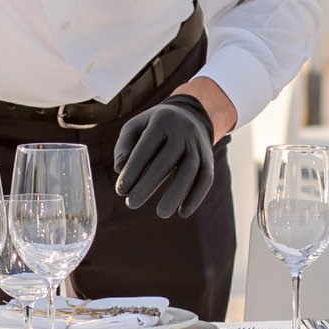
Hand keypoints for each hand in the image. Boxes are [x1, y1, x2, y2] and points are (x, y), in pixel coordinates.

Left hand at [113, 95, 215, 218]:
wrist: (190, 115)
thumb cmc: (154, 126)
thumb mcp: (135, 127)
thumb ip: (124, 147)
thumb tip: (119, 170)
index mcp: (161, 121)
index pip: (145, 149)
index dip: (132, 171)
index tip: (121, 191)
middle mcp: (182, 131)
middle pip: (167, 161)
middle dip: (148, 185)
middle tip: (131, 204)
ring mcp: (198, 144)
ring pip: (190, 170)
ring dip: (176, 194)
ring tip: (161, 213)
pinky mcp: (209, 157)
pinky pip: (206, 178)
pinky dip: (196, 196)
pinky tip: (183, 212)